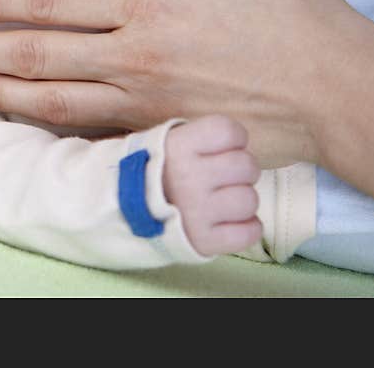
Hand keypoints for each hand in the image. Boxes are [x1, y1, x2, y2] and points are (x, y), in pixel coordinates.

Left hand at [0, 0, 373, 168]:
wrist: (336, 92)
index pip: (50, 1)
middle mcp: (132, 57)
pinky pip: (85, 131)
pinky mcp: (155, 134)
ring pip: (48, 100)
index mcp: (146, 6)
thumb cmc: (291, 17)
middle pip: (35, 54)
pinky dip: (41, 125)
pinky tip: (13, 120)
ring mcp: (140, 102)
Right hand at [163, 116, 260, 256]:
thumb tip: (239, 142)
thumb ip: (202, 138)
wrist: (123, 211)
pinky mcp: (204, 241)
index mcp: (178, 147)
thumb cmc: (155, 172)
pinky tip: (228, 222)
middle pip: (247, 166)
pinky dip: (246, 228)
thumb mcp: (167, 142)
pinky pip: (249, 233)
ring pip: (250, 200)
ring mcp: (196, 212)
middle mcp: (188, 177)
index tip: (221, 149)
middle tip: (222, 178)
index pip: (231, 132)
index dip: (234, 139)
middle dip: (239, 171)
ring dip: (241, 201)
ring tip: (222, 201)